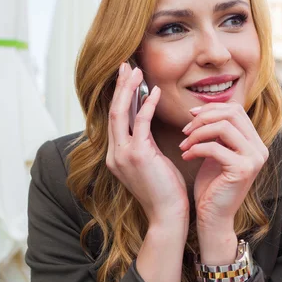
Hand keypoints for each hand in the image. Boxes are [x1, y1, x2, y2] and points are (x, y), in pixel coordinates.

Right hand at [106, 63, 188, 225]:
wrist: (168, 215)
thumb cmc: (165, 191)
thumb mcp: (152, 162)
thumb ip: (145, 142)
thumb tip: (146, 121)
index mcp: (116, 156)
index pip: (117, 119)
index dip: (121, 96)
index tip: (127, 78)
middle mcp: (114, 154)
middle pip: (113, 111)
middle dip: (119, 87)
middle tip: (126, 65)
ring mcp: (122, 155)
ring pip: (120, 113)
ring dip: (128, 90)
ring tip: (136, 71)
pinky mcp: (137, 155)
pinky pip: (139, 123)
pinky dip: (146, 105)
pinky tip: (154, 91)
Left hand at [179, 102, 268, 229]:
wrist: (214, 217)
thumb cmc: (212, 186)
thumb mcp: (216, 152)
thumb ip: (217, 133)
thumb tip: (204, 109)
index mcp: (255, 142)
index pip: (236, 110)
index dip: (212, 108)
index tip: (191, 115)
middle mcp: (259, 149)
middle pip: (232, 113)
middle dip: (203, 118)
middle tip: (185, 130)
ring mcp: (254, 159)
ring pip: (223, 126)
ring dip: (197, 133)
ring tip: (184, 145)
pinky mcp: (242, 170)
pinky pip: (215, 147)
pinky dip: (196, 148)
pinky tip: (186, 156)